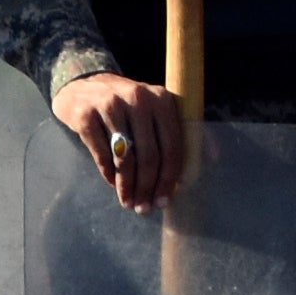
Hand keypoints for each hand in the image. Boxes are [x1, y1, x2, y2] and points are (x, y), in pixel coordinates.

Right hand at [51, 64, 185, 210]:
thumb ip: (185, 130)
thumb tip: (214, 157)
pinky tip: (112, 184)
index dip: (170, 178)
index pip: (172, 146)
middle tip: (144, 208)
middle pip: (149, 155)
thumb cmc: (126, 105)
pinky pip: (101, 154)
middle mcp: (137, 98)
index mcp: (161, 99)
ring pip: (125, 158)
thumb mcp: (156, 109)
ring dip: (127, 186)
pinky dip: (108, 174)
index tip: (164, 200)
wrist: (81, 86)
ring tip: (128, 202)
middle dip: (148, 187)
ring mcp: (109, 105)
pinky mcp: (85, 115)